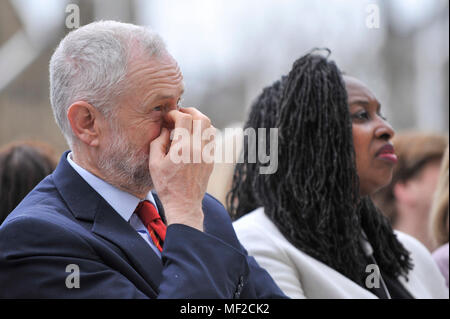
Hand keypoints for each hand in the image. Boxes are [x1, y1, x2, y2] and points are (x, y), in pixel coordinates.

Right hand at [148, 108, 215, 231]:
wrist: (184, 204)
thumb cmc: (167, 185)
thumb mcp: (154, 163)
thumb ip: (158, 141)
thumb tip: (165, 128)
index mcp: (183, 147)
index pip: (184, 118)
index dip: (175, 113)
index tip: (168, 118)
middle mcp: (198, 148)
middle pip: (202, 118)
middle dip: (190, 112)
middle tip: (180, 115)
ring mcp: (207, 154)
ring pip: (210, 127)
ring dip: (199, 121)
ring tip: (187, 124)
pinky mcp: (211, 160)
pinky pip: (212, 139)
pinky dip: (203, 132)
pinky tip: (193, 137)